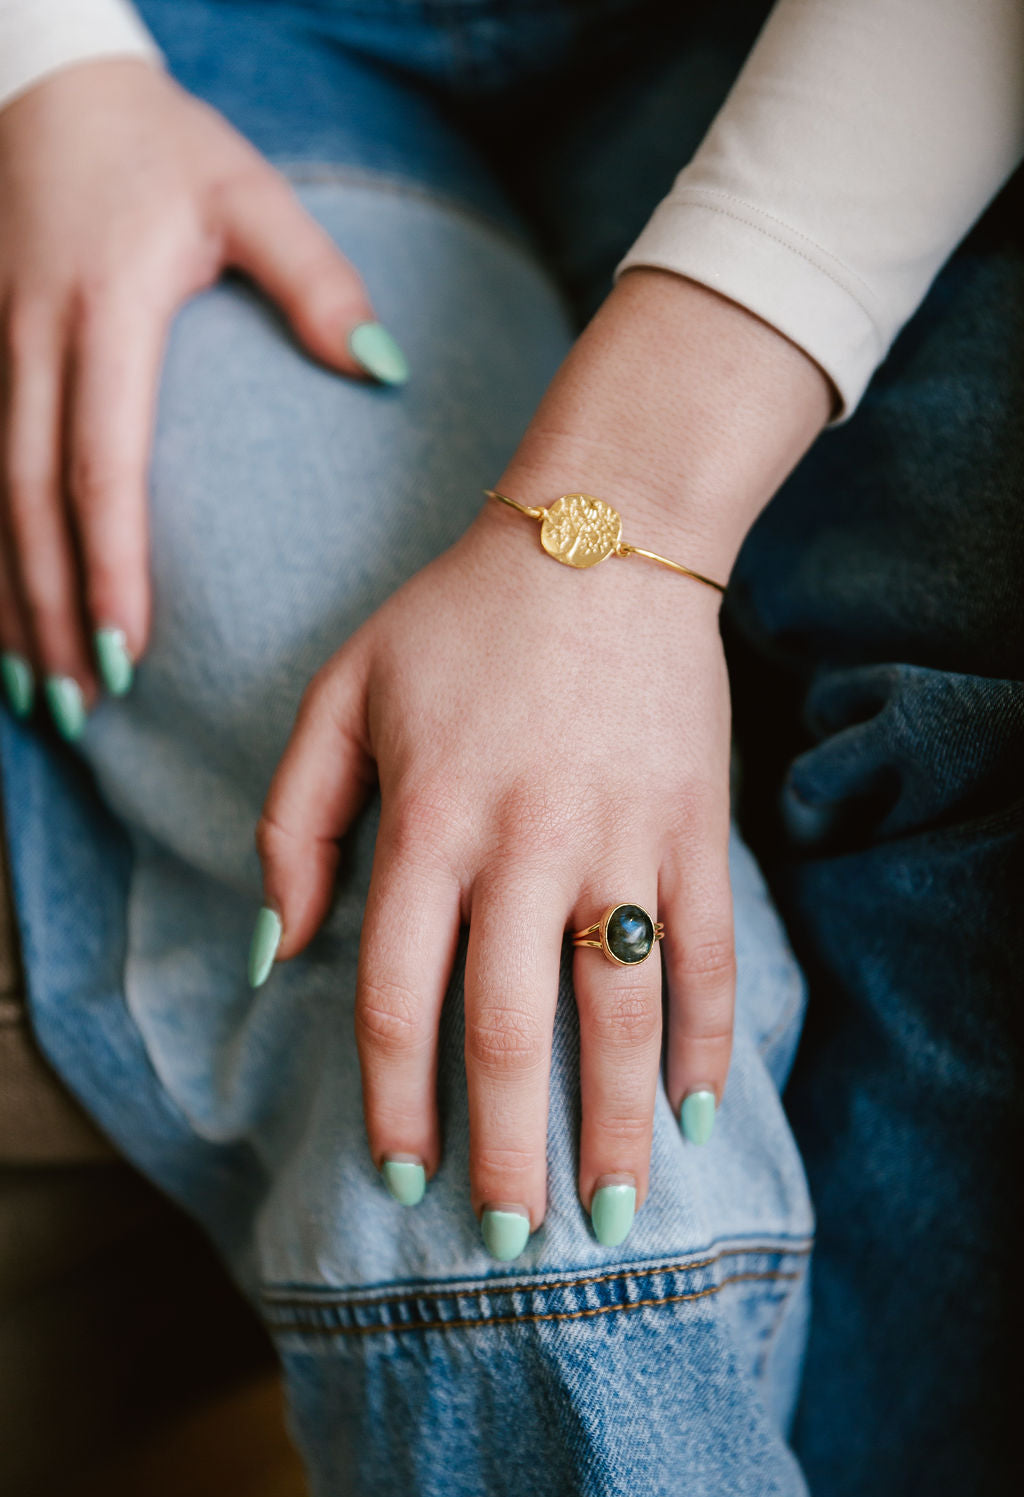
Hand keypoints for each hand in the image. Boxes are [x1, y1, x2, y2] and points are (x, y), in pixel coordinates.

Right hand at [0, 58, 405, 736]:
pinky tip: (4, 620)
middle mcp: (31, 344)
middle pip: (32, 504)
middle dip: (50, 613)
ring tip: (36, 694)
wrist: (43, 84)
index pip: (102, 464)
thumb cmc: (160, 145)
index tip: (127, 648)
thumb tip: (383, 369)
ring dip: (9, 602)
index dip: (110, 564)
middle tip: (80, 708)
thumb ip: (316, 280)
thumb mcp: (248, 193)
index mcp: (104, 315)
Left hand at [254, 269, 832, 1254]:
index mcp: (427, 820)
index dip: (395, 1101)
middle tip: (506, 1239)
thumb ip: (293, 824)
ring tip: (606, 1215)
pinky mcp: (693, 829)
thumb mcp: (339, 695)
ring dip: (611, 1125)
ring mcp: (620, 840)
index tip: (402, 1173)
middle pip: (512, 1029)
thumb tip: (283, 953)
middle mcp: (524, 845)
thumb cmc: (458, 620)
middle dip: (505, 1149)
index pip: (399, 997)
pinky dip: (707, 1039)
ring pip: (619, 1012)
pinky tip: (699, 1113)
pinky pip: (706, 955)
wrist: (602, 538)